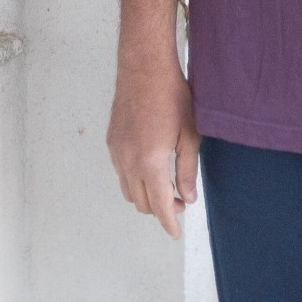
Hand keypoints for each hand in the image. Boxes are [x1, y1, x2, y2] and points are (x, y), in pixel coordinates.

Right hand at [107, 50, 199, 237]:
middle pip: (143, 203)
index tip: (176, 233)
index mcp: (150, 162)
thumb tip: (188, 197)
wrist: (144, 68)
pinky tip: (150, 167)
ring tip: (167, 186)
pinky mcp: (111, 142)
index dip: (169, 223)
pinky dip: (135, 180)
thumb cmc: (172, 96)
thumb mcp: (189, 133)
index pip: (160, 205)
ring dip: (147, 196)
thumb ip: (188, 169)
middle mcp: (128, 162)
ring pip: (129, 191)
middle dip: (161, 210)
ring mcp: (117, 153)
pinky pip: (121, 174)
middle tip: (180, 201)